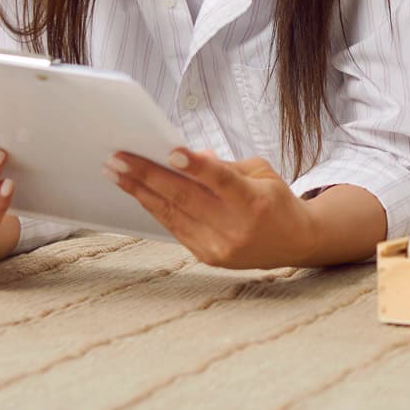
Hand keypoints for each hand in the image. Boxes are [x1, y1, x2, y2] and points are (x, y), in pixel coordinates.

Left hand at [107, 149, 316, 268]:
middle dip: (147, 176)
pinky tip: (138, 191)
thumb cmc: (275, 200)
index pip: (221, 181)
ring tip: (115, 172)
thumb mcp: (260, 173)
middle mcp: (236, 228)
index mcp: (255, 202)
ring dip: (140, 192)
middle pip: (185, 198)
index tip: (171, 151)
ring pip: (172, 215)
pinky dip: (155, 207)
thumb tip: (189, 157)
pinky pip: (174, 228)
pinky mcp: (208, 257)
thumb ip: (224, 167)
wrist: (294, 242)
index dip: (196, 167)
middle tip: (118, 158)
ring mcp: (220, 247)